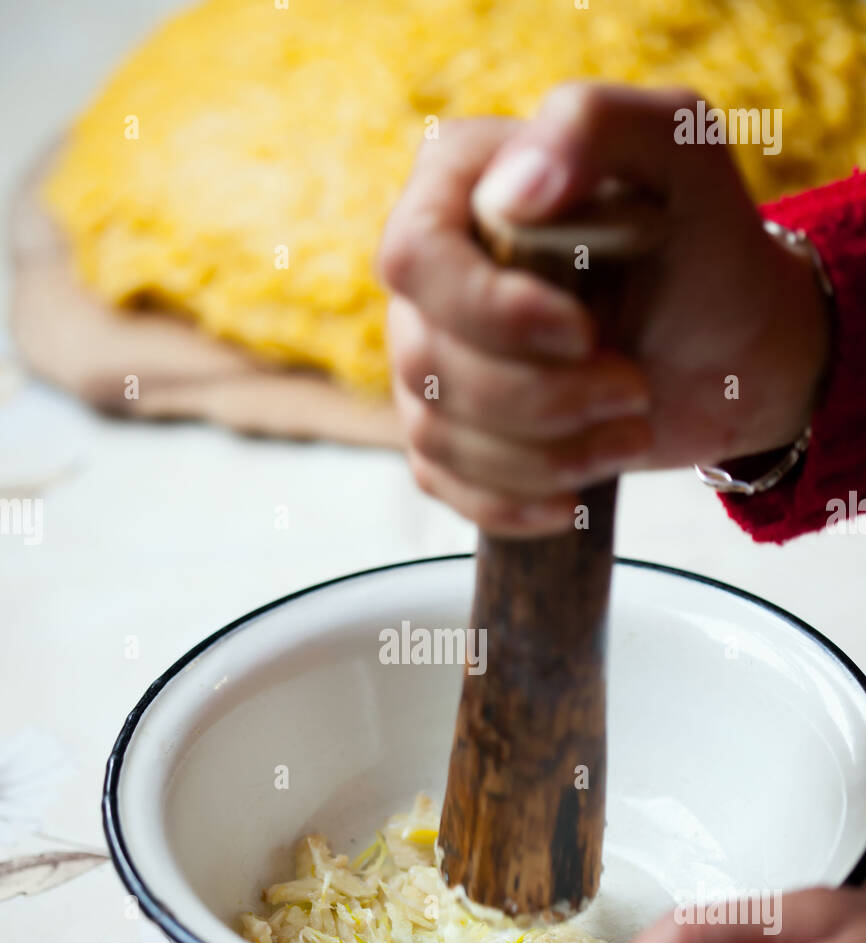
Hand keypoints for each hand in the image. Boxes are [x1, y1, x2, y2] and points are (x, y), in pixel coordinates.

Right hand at [378, 84, 829, 535]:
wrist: (731, 346)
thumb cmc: (705, 244)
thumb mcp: (676, 151)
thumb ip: (594, 127)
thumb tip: (507, 192)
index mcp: (459, 186)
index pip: (414, 260)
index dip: (490, 314)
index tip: (582, 334)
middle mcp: (430, 275)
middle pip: (425, 361)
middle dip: (542, 398)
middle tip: (633, 389)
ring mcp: (430, 357)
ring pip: (437, 433)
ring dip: (545, 456)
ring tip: (630, 433)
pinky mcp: (451, 430)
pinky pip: (442, 485)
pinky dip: (511, 504)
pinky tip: (572, 500)